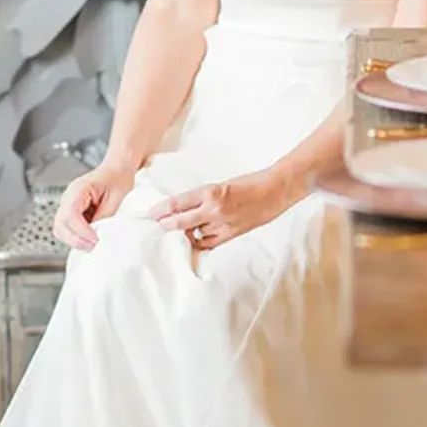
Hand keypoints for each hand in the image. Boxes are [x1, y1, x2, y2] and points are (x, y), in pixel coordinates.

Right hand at [52, 163, 135, 251]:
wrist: (118, 169)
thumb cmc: (118, 178)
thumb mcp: (117, 197)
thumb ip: (105, 216)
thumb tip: (97, 234)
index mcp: (79, 189)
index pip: (70, 214)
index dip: (81, 231)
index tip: (95, 239)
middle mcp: (69, 197)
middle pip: (60, 224)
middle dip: (75, 239)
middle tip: (93, 246)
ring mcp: (69, 204)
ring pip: (60, 228)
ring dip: (74, 239)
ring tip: (91, 244)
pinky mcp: (73, 211)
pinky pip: (67, 228)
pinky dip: (76, 236)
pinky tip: (90, 238)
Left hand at [150, 169, 296, 250]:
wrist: (275, 190)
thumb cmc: (250, 183)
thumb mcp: (221, 185)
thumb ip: (203, 198)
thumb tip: (184, 208)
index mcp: (210, 193)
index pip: (177, 204)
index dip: (161, 210)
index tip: (150, 213)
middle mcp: (214, 210)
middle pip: (180, 223)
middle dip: (166, 225)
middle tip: (156, 225)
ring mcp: (223, 225)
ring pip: (194, 235)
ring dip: (184, 234)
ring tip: (176, 232)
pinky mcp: (231, 235)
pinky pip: (208, 243)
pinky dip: (199, 242)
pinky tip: (194, 239)